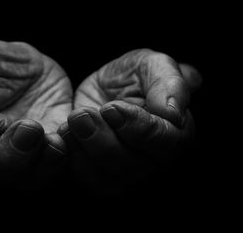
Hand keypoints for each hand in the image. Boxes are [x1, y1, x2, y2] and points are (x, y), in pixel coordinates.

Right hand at [0, 40, 71, 187]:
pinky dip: (69, 152)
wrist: (29, 65)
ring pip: (31, 176)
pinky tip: (74, 135)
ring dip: (43, 162)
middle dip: (13, 156)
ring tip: (55, 141)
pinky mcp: (56, 145)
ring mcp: (29, 152)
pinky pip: (62, 161)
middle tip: (30, 129)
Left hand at [58, 49, 201, 193]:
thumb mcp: (151, 63)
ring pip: (109, 178)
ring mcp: (128, 170)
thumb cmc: (133, 74)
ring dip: (86, 150)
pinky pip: (89, 180)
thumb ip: (168, 83)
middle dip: (103, 140)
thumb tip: (174, 113)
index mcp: (175, 131)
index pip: (166, 143)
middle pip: (133, 165)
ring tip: (73, 120)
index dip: (138, 128)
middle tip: (82, 114)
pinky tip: (67, 134)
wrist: (103, 87)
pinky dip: (74, 159)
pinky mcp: (102, 175)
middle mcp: (153, 157)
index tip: (111, 108)